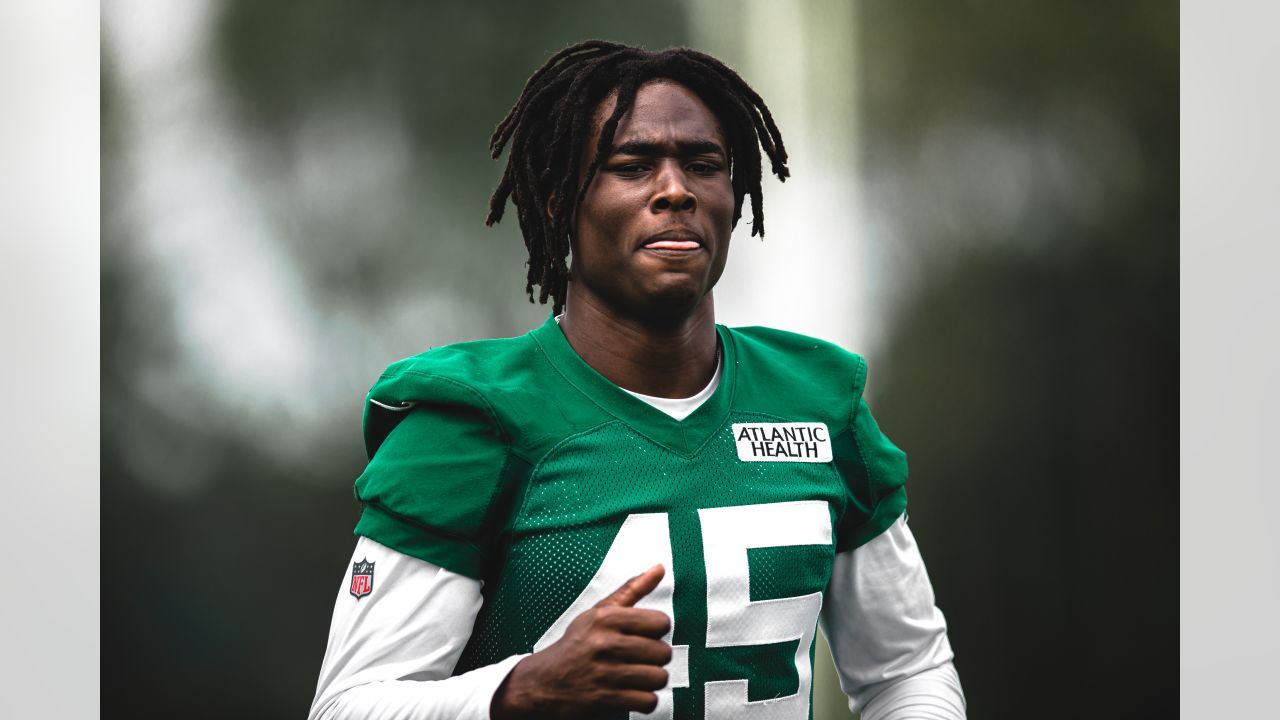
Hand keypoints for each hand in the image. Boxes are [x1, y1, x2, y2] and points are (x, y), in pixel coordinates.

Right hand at [490, 564, 672, 718]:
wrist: (545, 682)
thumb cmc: (577, 644)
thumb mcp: (599, 612)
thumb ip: (632, 589)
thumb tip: (659, 568)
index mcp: (606, 618)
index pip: (661, 622)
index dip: (656, 631)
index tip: (644, 636)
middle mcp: (605, 643)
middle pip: (663, 652)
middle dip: (654, 659)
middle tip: (638, 659)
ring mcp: (605, 673)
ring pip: (659, 678)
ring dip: (651, 681)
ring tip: (636, 676)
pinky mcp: (606, 700)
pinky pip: (648, 701)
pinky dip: (644, 700)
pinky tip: (631, 692)